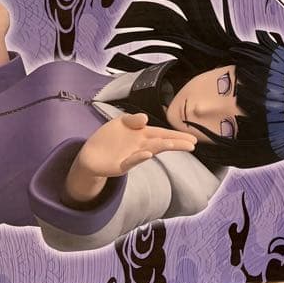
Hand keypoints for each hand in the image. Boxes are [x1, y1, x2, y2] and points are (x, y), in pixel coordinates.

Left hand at [77, 113, 197, 178]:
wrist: (91, 154)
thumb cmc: (109, 138)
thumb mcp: (121, 122)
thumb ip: (133, 119)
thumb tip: (146, 117)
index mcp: (142, 134)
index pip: (163, 134)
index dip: (177, 135)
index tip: (192, 138)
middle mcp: (141, 145)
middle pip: (161, 142)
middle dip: (176, 143)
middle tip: (192, 144)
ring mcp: (133, 155)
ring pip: (150, 150)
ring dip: (161, 147)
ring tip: (173, 144)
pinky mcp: (122, 165)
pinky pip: (132, 160)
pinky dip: (140, 157)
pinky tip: (147, 153)